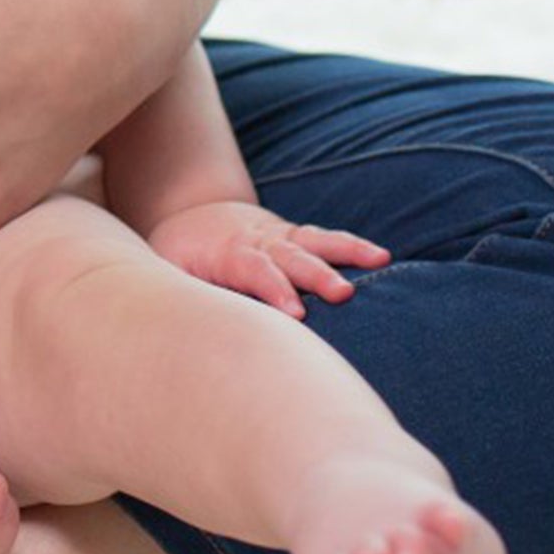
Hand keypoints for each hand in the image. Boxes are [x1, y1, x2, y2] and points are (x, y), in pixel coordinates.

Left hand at [146, 200, 389, 317]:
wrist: (192, 218)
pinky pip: (326, 239)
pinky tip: (382, 256)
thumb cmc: (181, 259)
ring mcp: (280, 239)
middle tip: (342, 293)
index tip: (296, 314)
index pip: (252, 270)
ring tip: (379, 260)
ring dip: (344, 252)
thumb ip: (185, 297)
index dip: (273, 290)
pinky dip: (352, 245)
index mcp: (226, 254)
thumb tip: (191, 335)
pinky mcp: (295, 238)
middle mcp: (258, 242)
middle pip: (289, 257)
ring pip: (313, 242)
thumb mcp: (171, 273)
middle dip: (315, 275)